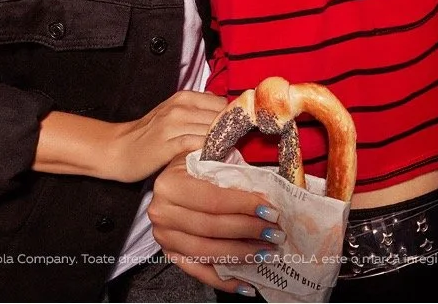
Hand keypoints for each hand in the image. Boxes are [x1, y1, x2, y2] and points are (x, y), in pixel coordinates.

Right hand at [104, 90, 225, 182]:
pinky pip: (198, 144)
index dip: (230, 118)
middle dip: (229, 132)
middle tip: (230, 146)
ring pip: (211, 131)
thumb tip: (224, 109)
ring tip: (222, 153)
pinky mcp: (168, 145)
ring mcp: (173, 125)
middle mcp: (179, 108)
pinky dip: (208, 151)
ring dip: (221, 143)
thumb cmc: (149, 134)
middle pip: (219, 117)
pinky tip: (209, 158)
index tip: (231, 132)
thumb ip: (197, 108)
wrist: (119, 149)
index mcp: (183, 97)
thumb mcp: (172, 112)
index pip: (222, 103)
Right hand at [149, 155, 278, 296]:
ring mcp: (164, 237)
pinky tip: (248, 285)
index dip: (244, 206)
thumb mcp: (206, 153)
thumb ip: (228, 163)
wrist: (169, 181)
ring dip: (241, 255)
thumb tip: (265, 186)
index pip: (213, 200)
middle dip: (248, 231)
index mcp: (170, 184)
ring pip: (206, 252)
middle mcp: (161, 212)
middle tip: (275, 233)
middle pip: (211, 227)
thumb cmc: (193, 167)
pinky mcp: (170, 254)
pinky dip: (224, 282)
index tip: (271, 210)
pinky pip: (199, 272)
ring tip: (268, 253)